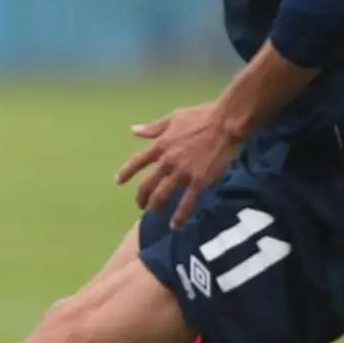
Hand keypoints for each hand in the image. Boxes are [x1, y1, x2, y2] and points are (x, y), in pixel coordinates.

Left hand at [115, 102, 241, 227]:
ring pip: (162, 196)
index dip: (126, 173)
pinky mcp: (199, 181)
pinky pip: (187, 203)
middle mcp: (167, 162)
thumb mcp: (173, 118)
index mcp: (160, 146)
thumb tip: (133, 130)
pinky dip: (180, 216)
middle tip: (141, 205)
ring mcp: (182, 173)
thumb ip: (153, 128)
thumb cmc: (201, 117)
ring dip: (156, 207)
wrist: (225, 123)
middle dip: (141, 197)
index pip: (137, 162)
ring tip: (155, 214)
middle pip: (148, 185)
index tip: (118, 181)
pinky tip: (176, 225)